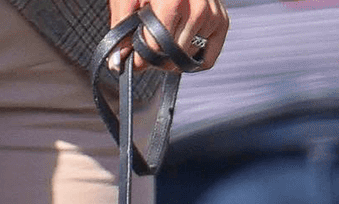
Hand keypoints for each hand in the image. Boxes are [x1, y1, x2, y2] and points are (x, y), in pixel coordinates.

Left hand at [107, 0, 228, 71]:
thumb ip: (121, 27)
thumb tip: (117, 62)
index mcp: (173, 0)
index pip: (156, 48)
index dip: (141, 57)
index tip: (134, 57)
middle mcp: (198, 8)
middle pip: (172, 56)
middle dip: (156, 57)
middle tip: (150, 44)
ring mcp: (212, 15)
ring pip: (186, 59)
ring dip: (173, 57)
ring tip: (165, 37)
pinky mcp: (221, 21)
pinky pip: (206, 60)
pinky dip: (192, 61)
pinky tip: (181, 47)